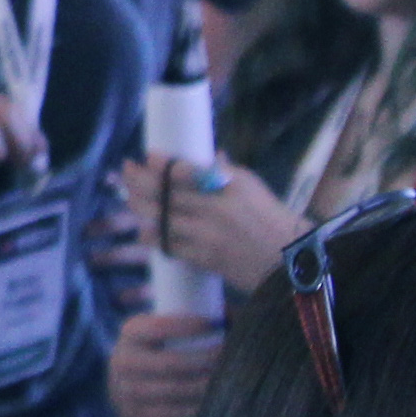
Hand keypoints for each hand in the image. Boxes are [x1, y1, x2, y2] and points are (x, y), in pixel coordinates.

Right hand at [106, 307, 222, 416]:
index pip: (158, 327)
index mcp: (132, 332)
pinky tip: (216, 402)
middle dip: (206, 359)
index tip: (217, 324)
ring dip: (205, 386)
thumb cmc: (167, 353)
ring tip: (232, 379)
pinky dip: (195, 409)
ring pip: (172, 391)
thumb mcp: (172, 332)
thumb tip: (229, 317)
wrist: (135, 396)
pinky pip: (169, 414)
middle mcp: (122, 361)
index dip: (188, 326)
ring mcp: (125, 392)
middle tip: (232, 355)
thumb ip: (197, 318)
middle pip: (170, 364)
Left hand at [115, 154, 304, 293]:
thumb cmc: (272, 219)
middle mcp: (215, 208)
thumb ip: (227, 172)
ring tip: (129, 197)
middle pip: (167, 192)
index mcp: (229, 185)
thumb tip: (210, 158)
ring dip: (141, 207)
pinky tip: (144, 231)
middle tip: (126, 172)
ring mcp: (208, 235)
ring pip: (163, 218)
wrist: (288, 260)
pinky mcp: (205, 258)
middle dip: (140, 181)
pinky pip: (171, 246)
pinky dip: (155, 237)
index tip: (146, 156)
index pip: (186, 170)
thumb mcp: (252, 187)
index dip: (161, 164)